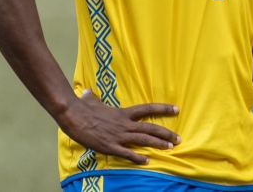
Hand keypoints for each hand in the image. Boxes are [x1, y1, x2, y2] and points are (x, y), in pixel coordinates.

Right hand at [57, 88, 180, 164]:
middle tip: (178, 138)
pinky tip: (147, 161)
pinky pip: (127, 153)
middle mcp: (125, 124)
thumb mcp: (91, 100)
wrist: (74, 117)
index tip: (176, 109)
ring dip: (158, 144)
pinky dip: (137, 158)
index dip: (163, 109)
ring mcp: (119, 136)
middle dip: (166, 133)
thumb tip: (87, 92)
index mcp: (124, 112)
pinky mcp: (110, 146)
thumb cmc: (83, 108)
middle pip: (150, 127)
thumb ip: (93, 97)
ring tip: (170, 148)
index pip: (148, 109)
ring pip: (144, 139)